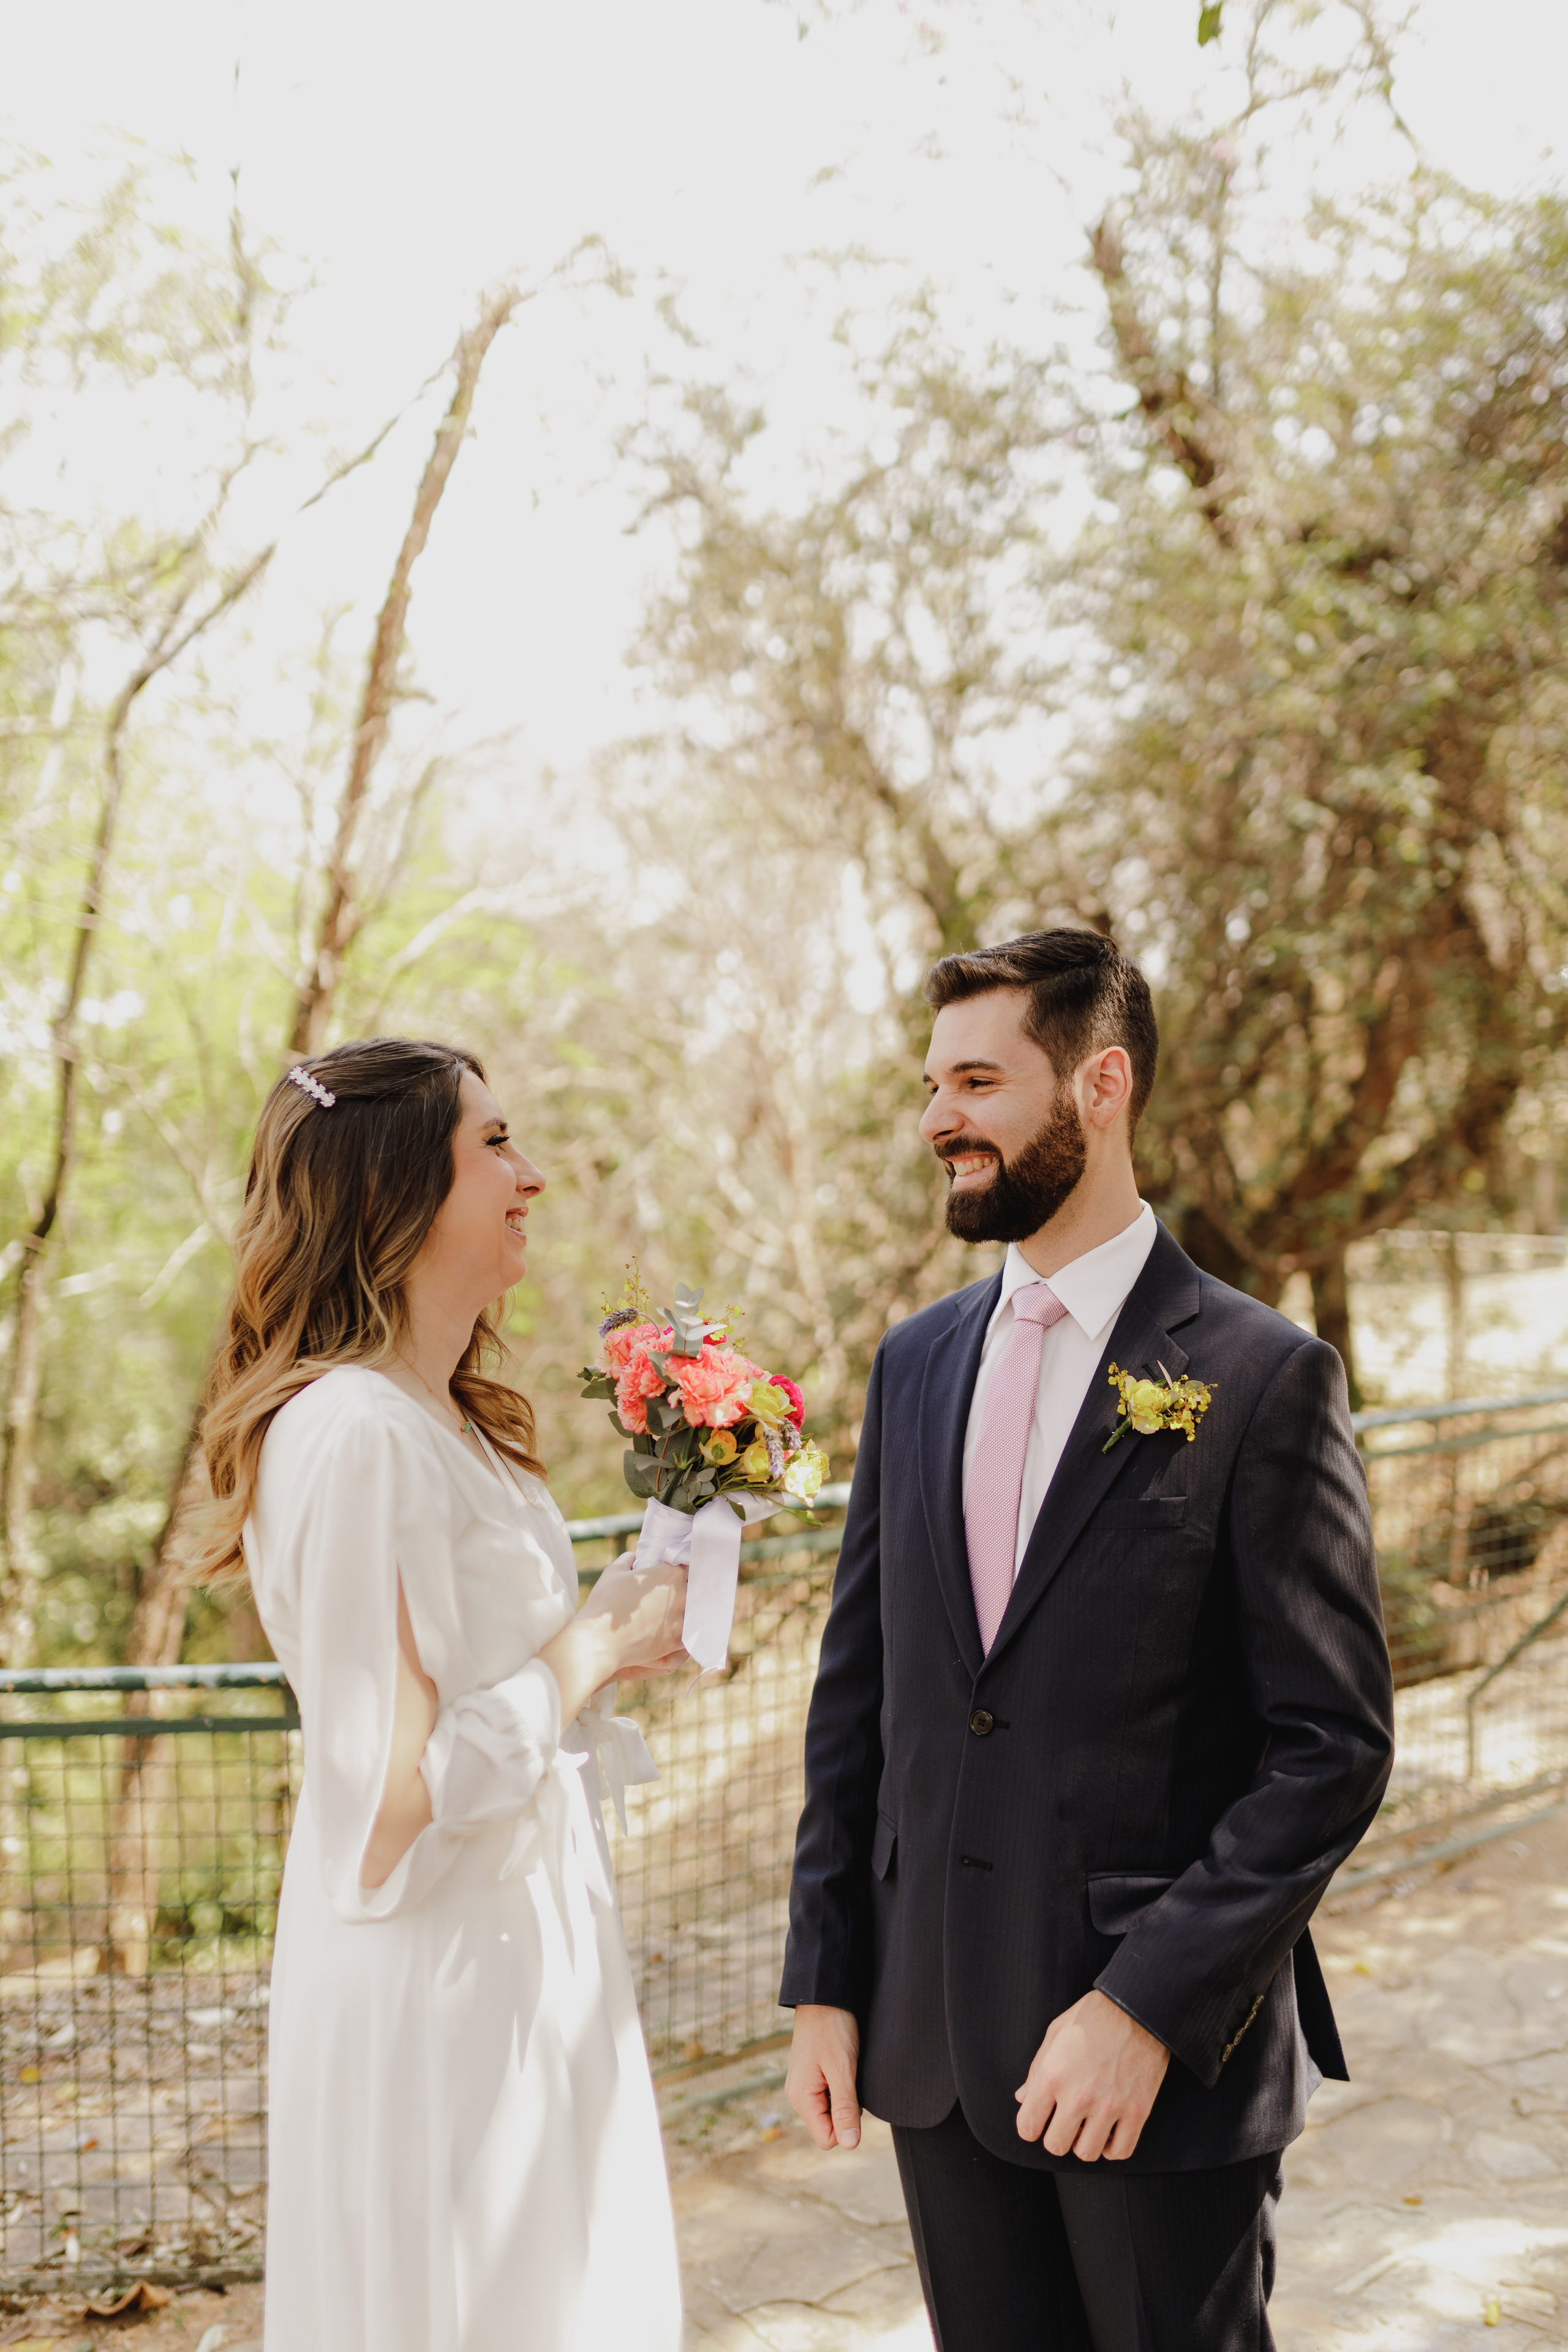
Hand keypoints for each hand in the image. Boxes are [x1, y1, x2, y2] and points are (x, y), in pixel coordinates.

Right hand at [587, 1554, 690, 1676]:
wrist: (599, 1641)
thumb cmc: (605, 1604)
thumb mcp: (614, 1573)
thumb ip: (628, 1560)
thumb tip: (633, 1557)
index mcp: (669, 1575)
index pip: (687, 1567)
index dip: (681, 1570)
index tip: (675, 1574)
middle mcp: (680, 1597)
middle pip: (694, 1590)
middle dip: (687, 1590)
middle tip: (675, 1593)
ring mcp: (680, 1621)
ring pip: (694, 1613)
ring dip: (688, 1611)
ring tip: (676, 1613)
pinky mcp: (675, 1642)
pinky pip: (688, 1635)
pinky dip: (684, 1632)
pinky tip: (677, 1630)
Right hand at [786, 2004, 861, 2150]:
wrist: (824, 1994)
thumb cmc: (832, 2028)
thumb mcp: (842, 2069)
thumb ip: (845, 2108)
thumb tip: (850, 2145)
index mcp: (801, 2098)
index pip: (827, 2139)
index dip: (846, 2125)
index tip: (853, 2096)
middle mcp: (798, 2095)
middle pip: (829, 2125)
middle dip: (846, 2110)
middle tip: (850, 2078)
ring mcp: (804, 2084)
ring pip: (831, 2110)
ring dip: (844, 2096)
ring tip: (847, 2067)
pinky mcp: (811, 2074)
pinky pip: (829, 2095)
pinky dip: (840, 2085)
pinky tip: (843, 2064)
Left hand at [1013, 1989, 1168, 2160]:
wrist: (1137, 2006)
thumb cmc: (1093, 2016)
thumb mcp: (1055, 2033)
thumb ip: (1036, 2069)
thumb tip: (1022, 2098)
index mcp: (1053, 2076)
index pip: (1028, 2126)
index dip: (1030, 2127)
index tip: (1039, 2121)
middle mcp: (1078, 2096)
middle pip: (1056, 2145)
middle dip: (1057, 2137)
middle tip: (1065, 2122)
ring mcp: (1109, 2106)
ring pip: (1087, 2153)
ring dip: (1084, 2142)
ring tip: (1088, 2125)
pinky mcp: (1137, 2111)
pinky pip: (1120, 2151)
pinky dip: (1112, 2148)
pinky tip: (1110, 2132)